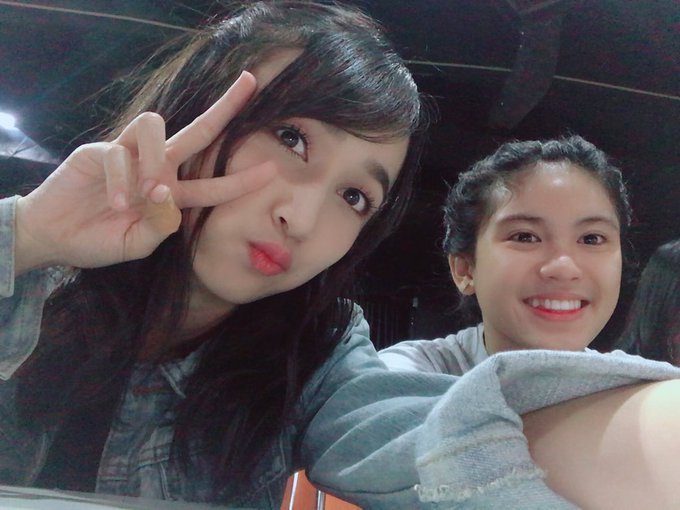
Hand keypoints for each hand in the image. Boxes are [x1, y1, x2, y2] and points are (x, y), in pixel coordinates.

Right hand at [15, 72, 273, 273]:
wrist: (56, 237)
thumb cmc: (101, 240)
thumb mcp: (138, 244)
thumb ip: (160, 226)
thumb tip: (168, 195)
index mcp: (171, 192)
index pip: (212, 183)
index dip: (240, 180)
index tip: (271, 171)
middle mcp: (156, 167)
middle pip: (197, 130)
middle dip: (224, 107)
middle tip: (249, 82)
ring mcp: (129, 154)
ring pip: (155, 125)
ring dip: (156, 158)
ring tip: (148, 191)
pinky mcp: (99, 150)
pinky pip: (117, 153)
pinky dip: (121, 179)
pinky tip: (116, 204)